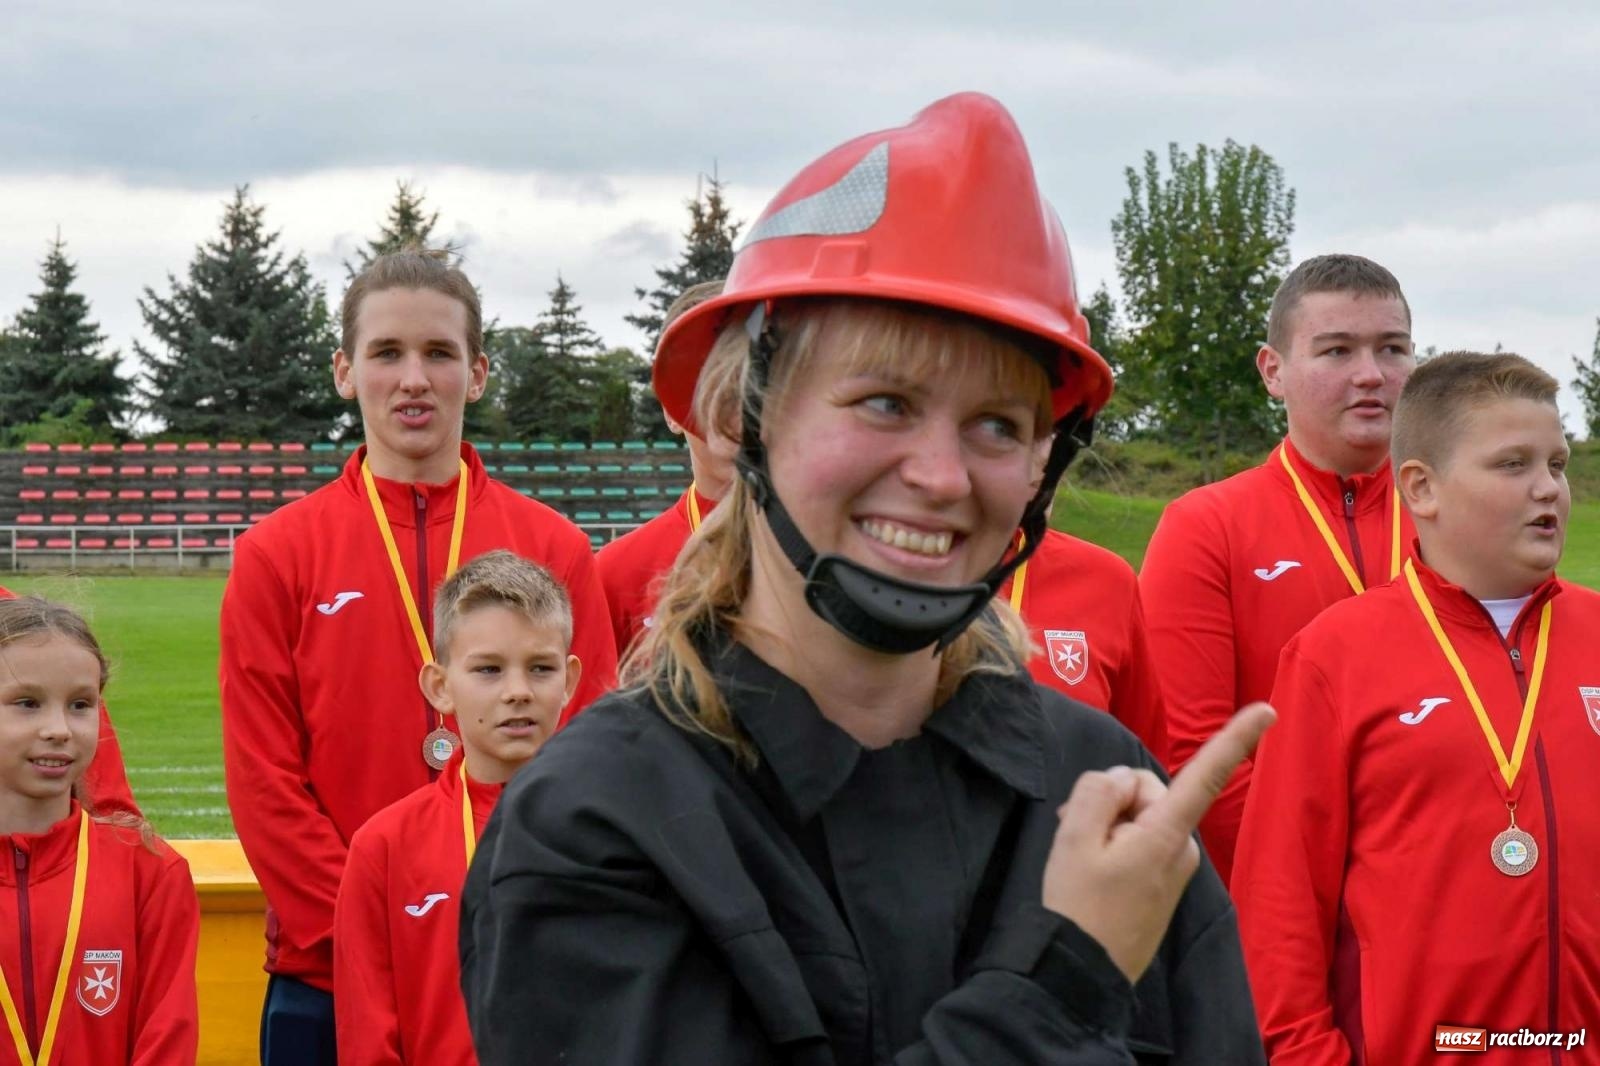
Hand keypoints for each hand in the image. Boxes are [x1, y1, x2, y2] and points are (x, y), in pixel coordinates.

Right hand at [1040, 702, 1274, 982]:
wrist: (1081, 972)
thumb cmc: (1079, 905)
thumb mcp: (1074, 838)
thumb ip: (1098, 792)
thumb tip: (1120, 781)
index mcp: (1166, 833)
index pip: (1205, 777)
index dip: (1235, 739)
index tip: (1268, 709)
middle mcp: (1182, 846)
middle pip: (1146, 789)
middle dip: (1112, 799)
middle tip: (1080, 834)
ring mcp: (1176, 865)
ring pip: (1139, 813)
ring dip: (1108, 822)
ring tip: (1082, 856)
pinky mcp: (1165, 879)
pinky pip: (1140, 837)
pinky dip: (1114, 840)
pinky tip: (1092, 864)